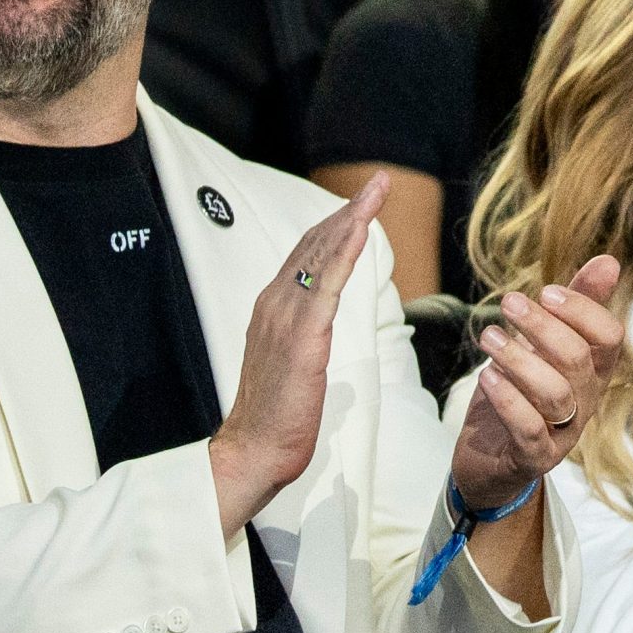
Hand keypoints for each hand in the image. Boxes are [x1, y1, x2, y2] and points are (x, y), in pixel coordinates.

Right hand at [208, 174, 389, 533]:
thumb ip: (305, 341)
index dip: (336, 226)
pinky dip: (345, 251)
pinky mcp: (302, 336)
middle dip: (349, 210)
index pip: (307, 256)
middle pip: (315, 244)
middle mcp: (275, 304)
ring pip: (322, 255)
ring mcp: (285, 317)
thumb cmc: (276, 416)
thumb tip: (321, 337)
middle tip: (379, 182)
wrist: (254, 450)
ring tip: (377, 192)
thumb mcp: (294, 366)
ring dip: (352, 218)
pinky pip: (328, 283)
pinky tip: (361, 229)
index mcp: (273, 309)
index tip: (362, 203)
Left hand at [448, 256, 623, 508]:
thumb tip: (610, 261)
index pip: (610, 337)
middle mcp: (586, 401)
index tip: (546, 291)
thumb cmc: (520, 392)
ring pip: (555, 394)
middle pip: (578, 360)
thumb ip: (574, 306)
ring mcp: (563, 432)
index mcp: (593, 370)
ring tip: (487, 337)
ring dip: (518, 359)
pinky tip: (487, 377)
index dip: (582, 310)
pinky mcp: (535, 457)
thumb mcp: (542, 345)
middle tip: (509, 304)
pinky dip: (509, 400)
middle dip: (543, 327)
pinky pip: (530, 430)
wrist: (490, 457)